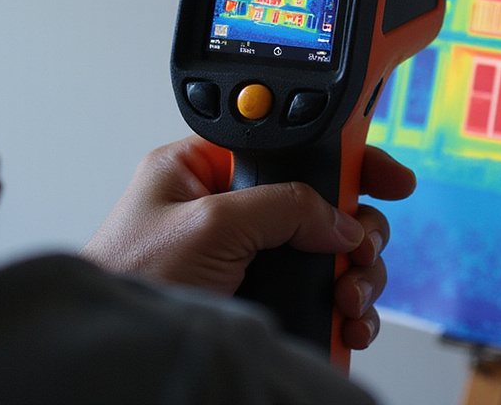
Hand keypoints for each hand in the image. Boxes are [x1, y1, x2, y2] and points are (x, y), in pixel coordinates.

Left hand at [80, 135, 415, 349]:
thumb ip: (279, 205)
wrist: (113, 354)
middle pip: (327, 204)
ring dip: (357, 278)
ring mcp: (252, 259)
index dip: (346, 156)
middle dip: (357, 232)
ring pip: (333, 255)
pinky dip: (347, 311)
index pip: (294, 146)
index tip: (387, 178)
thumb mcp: (207, 225)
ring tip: (348, 300)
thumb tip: (338, 217)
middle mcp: (235, 209)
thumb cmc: (124, 281)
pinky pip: (323, 296)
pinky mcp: (263, 300)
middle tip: (361, 253)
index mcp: (209, 168)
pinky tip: (347, 323)